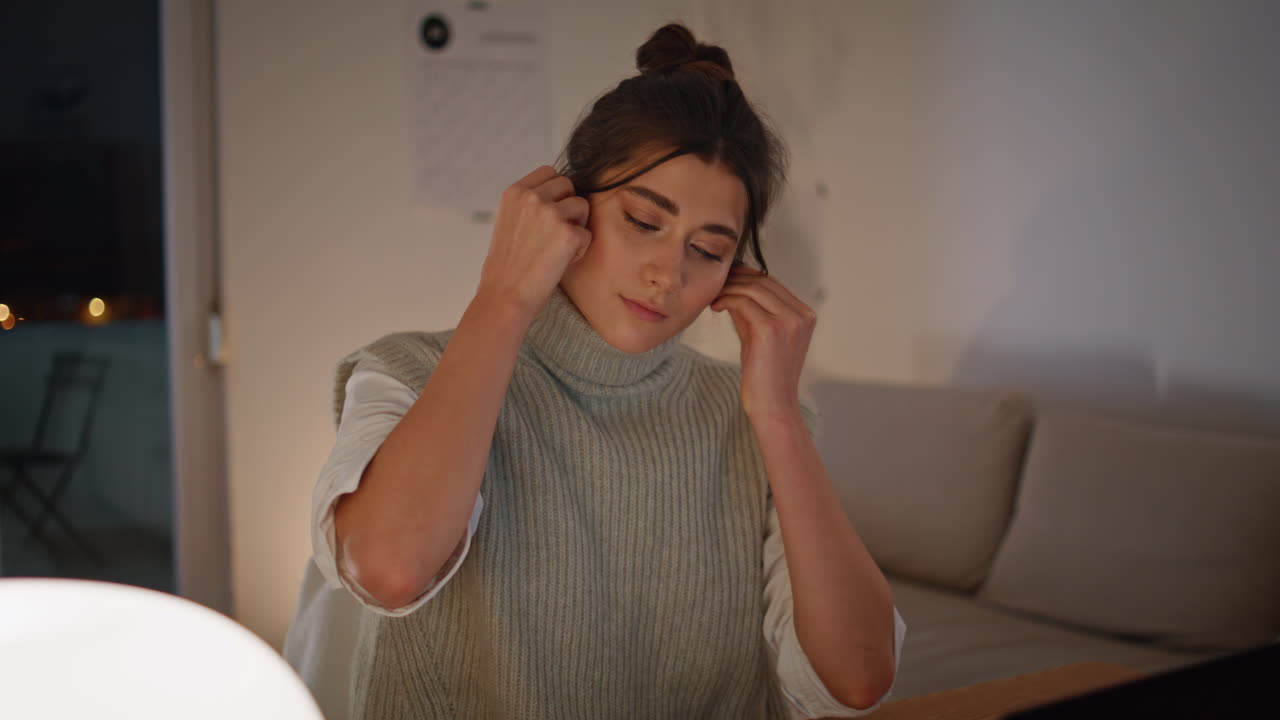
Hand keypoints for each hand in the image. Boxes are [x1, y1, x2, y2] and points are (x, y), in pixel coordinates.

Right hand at [476, 166, 590, 321]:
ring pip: (582, 205)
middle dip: (568, 206)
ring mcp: (550, 213)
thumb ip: (529, 204)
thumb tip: (559, 193)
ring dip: (577, 226)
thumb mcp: (509, 222)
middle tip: (555, 234)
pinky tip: (562, 262)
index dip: (555, 193)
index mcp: (514, 192)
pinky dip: (580, 250)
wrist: (505, 297)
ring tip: (558, 248)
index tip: (550, 215)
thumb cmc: (508, 267)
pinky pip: (588, 233)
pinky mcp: (568, 233)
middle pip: (568, 185)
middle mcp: (531, 196)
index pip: (549, 172)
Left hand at [710, 265, 815, 419]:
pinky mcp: (770, 330)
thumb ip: (753, 310)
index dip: (747, 275)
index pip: (773, 283)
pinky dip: (726, 299)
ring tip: (714, 297)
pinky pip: (743, 302)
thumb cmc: (766, 374)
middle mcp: (801, 316)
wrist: (772, 405)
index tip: (727, 278)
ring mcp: (788, 322)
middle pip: (763, 281)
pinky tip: (716, 307)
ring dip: (729, 288)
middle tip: (716, 284)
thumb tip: (733, 286)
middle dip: (736, 278)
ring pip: (753, 288)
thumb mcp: (761, 335)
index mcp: (805, 315)